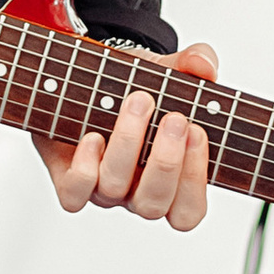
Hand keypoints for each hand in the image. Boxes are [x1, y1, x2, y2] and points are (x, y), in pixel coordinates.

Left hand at [35, 41, 217, 235]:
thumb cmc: (138, 87)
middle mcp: (135, 192)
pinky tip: (93, 136)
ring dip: (128, 144)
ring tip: (139, 101)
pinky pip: (74, 193)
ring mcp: (102, 188)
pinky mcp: (68, 177)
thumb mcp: (170, 71)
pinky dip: (84, 168)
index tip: (197, 133)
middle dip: (166, 161)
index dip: (195, 180)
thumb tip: (204, 66)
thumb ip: (196, 63)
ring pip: (114, 189)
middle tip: (174, 118)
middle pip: (153, 205)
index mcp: (169, 182)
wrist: (90, 83)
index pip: (188, 211)